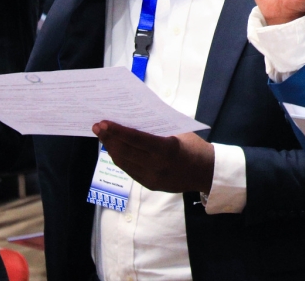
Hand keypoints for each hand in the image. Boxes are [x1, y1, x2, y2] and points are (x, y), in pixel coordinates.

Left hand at [92, 121, 213, 193]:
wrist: (207, 173)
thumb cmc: (195, 147)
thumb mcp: (179, 133)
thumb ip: (158, 129)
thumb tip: (134, 121)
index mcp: (166, 149)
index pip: (135, 139)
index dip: (117, 131)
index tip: (103, 122)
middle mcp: (156, 166)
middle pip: (125, 151)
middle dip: (108, 138)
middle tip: (97, 126)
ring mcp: (151, 178)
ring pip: (123, 162)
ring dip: (111, 148)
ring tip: (103, 136)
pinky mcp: (149, 185)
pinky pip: (129, 170)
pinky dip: (120, 158)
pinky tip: (114, 149)